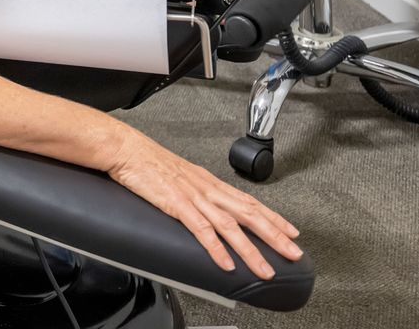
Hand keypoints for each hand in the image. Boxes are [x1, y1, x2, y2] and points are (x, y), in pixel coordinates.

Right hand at [105, 129, 301, 279]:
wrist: (124, 148)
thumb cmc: (147, 161)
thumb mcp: (180, 177)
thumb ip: (196, 193)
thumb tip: (207, 210)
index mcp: (209, 182)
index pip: (249, 201)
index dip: (273, 218)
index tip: (291, 232)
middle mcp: (206, 189)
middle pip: (248, 214)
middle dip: (274, 235)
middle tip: (293, 253)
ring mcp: (192, 196)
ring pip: (230, 226)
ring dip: (250, 250)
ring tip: (265, 269)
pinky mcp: (175, 203)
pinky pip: (200, 229)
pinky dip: (216, 248)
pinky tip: (226, 263)